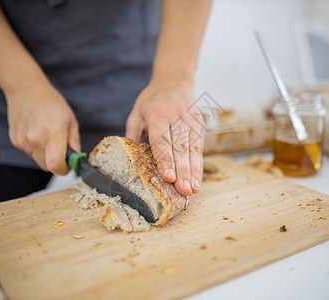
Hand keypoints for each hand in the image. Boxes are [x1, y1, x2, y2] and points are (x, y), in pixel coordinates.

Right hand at [6, 82, 79, 174]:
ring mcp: (23, 141)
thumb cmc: (51, 103)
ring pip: (38, 160)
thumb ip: (74, 143)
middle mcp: (35, 139)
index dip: (64, 169)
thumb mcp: (71, 121)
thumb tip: (77, 160)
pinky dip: (35, 148)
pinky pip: (29, 152)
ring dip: (45, 154)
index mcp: (53, 132)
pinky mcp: (15, 141)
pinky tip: (37, 133)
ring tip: (48, 136)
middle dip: (56, 163)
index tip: (69, 164)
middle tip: (61, 150)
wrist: (26, 90)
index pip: (55, 165)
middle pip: (47, 167)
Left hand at [126, 78, 204, 195]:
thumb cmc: (152, 100)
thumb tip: (129, 160)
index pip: (162, 140)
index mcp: (157, 114)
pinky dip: (199, 165)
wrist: (174, 80)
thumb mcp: (136, 113)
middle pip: (180, 148)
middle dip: (183, 171)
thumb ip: (132, 136)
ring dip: (194, 172)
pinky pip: (199, 147)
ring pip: (193, 149)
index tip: (168, 177)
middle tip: (184, 190)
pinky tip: (198, 180)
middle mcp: (176, 117)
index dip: (165, 160)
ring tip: (193, 190)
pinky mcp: (199, 124)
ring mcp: (190, 121)